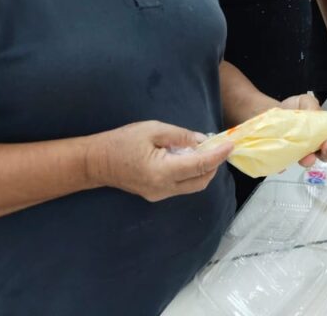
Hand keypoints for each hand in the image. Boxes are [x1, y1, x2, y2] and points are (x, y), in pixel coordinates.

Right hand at [85, 120, 232, 201]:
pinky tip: (186, 157)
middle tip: (216, 145)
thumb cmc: (122, 142)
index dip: (218, 155)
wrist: (96, 162)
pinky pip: (182, 186)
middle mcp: (163, 188)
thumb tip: (202, 141)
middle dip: (213, 164)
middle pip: (201, 181)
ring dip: (203, 169)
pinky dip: (191, 173)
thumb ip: (180, 136)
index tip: (230, 144)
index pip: (200, 166)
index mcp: (162, 171)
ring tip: (201, 150)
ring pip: (193, 186)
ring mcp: (159, 195)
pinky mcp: (156, 195)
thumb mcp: (153, 129)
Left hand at [279, 93, 326, 166]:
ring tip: (310, 155)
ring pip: (311, 162)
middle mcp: (317, 146)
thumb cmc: (294, 109)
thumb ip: (311, 104)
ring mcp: (302, 153)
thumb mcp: (304, 101)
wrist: (269, 113)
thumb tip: (314, 113)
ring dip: (313, 159)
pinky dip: (288, 161)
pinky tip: (289, 157)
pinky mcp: (286, 158)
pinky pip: (288, 163)